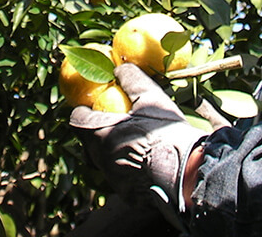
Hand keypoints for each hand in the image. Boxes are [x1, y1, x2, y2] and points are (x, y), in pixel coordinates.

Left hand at [69, 63, 205, 210]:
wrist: (185, 173)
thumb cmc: (165, 133)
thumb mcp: (150, 98)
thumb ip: (131, 80)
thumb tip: (119, 67)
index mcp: (100, 135)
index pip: (76, 121)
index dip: (82, 111)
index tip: (93, 104)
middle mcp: (101, 159)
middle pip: (87, 142)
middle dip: (95, 130)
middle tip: (113, 119)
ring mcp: (113, 179)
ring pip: (102, 160)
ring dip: (110, 148)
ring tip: (130, 138)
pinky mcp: (126, 193)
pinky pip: (118, 174)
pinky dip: (124, 164)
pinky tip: (143, 157)